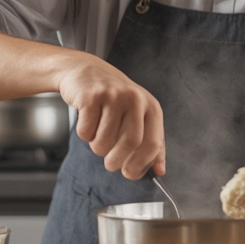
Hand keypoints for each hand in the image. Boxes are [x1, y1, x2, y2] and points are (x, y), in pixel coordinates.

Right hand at [58, 56, 164, 179]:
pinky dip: (84, 135)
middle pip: (130, 144)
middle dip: (117, 161)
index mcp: (151, 107)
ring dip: (98, 148)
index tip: (129, 172)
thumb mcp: (139, 116)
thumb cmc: (114, 99)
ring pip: (104, 141)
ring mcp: (113, 95)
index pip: (153, 144)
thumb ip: (151, 143)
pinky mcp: (91, 96)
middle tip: (110, 164)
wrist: (85, 71)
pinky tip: (87, 121)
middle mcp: (135, 99)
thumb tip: (159, 171)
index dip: (140, 165)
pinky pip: (86, 132)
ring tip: (97, 136)